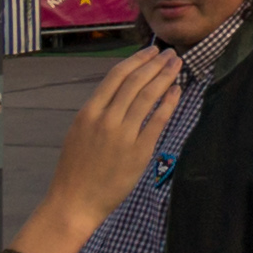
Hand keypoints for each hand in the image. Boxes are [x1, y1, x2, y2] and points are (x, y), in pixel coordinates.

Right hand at [41, 46, 188, 224]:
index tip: (151, 51)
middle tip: (170, 53)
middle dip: (156, 63)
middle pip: (136, 82)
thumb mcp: (79, 132)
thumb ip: (98, 111)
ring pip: (148, 97)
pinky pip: (158, 121)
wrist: (75, 202)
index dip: (137, 60)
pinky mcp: (139, 152)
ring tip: (177, 66)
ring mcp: (123, 136)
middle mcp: (106, 120)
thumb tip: (120, 91)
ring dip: (165, 77)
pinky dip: (169, 103)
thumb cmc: (76, 169)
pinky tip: (177, 91)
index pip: (117, 76)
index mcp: (89, 112)